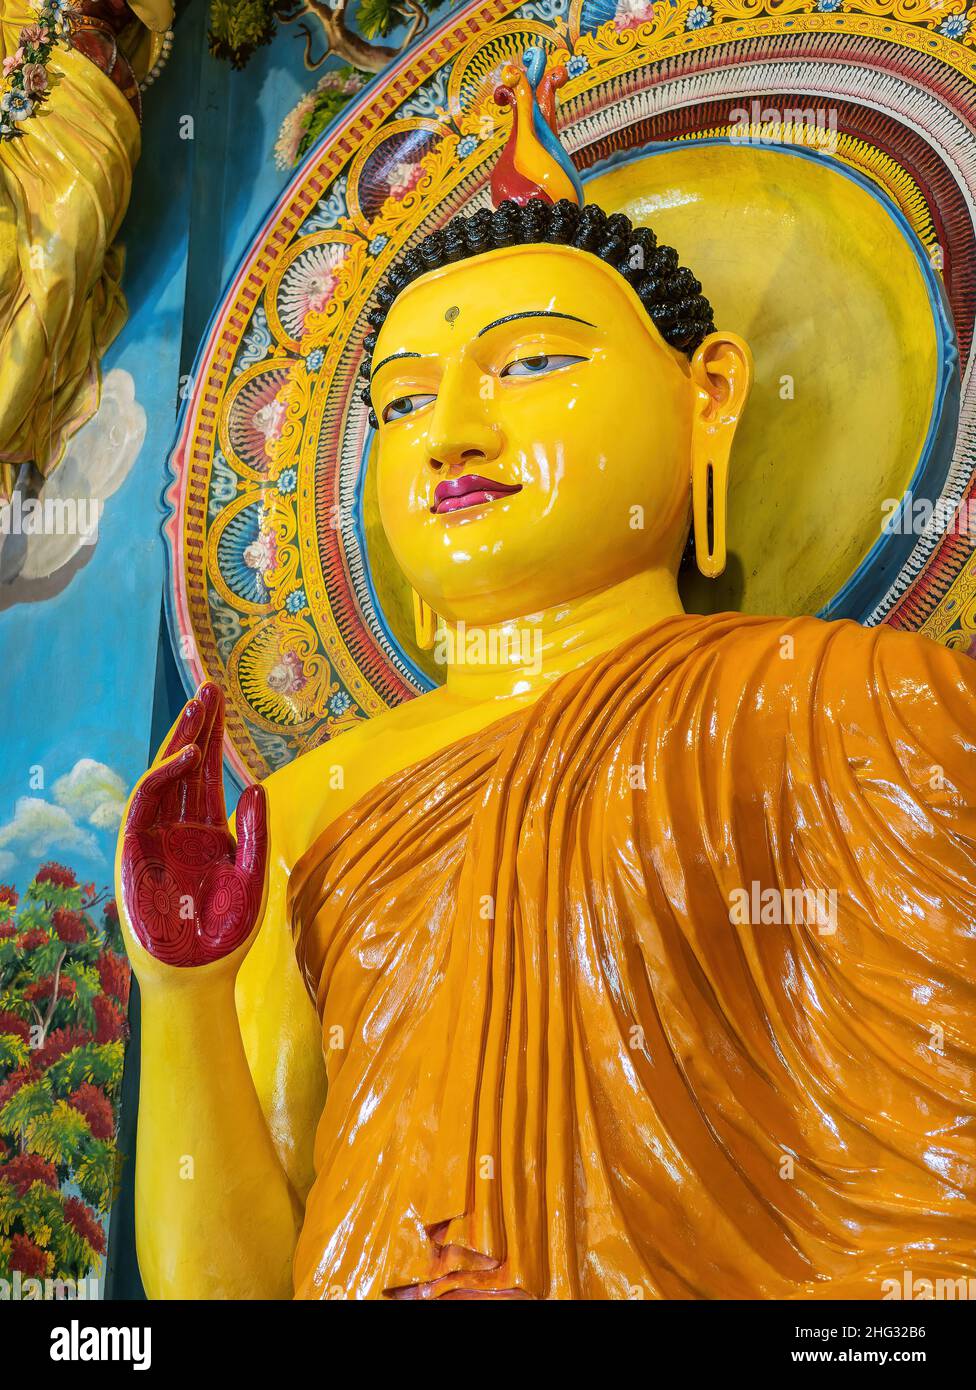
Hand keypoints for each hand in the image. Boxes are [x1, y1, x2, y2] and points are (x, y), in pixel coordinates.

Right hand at [120, 683, 267, 970]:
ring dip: (180, 740)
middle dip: (198, 726)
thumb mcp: (253, 875)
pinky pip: (146, 803)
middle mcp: (180, 825)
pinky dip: (163, 776)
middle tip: (211, 687)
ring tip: (200, 707)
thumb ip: (256, 832)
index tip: (224, 702)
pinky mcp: (137, 849)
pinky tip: (186, 756)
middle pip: (186, 765)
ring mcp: (157, 835)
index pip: (208, 772)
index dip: (214, 737)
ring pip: (165, 775)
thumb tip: (257, 786)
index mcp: (206, 829)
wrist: (201, 971)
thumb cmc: (227, 930)